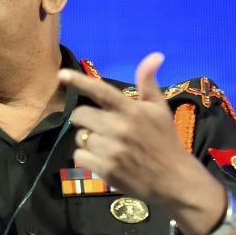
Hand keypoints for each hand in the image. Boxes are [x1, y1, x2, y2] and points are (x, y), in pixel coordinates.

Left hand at [59, 53, 202, 202]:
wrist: (174, 179)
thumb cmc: (165, 141)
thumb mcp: (159, 109)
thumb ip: (148, 83)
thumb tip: (155, 55)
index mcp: (131, 110)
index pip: (101, 91)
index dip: (80, 81)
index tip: (61, 74)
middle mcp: (120, 128)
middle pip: (81, 115)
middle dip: (85, 118)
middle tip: (100, 125)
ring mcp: (112, 150)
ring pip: (79, 137)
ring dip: (87, 140)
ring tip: (106, 145)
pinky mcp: (106, 170)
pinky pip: (79, 157)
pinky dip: (86, 158)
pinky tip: (102, 159)